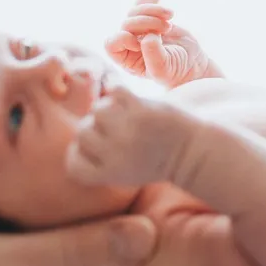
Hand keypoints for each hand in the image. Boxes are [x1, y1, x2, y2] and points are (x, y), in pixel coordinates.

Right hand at [67, 79, 196, 186]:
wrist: (192, 151)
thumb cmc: (156, 160)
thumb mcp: (126, 172)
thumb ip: (101, 160)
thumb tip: (77, 138)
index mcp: (110, 174)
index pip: (73, 165)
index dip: (78, 154)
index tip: (94, 149)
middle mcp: (115, 155)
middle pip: (81, 133)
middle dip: (94, 127)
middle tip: (114, 126)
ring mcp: (127, 132)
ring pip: (96, 110)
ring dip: (108, 107)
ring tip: (124, 113)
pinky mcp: (141, 111)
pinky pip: (114, 91)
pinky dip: (121, 91)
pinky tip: (131, 100)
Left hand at [107, 0, 219, 87]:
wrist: (192, 62)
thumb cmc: (176, 71)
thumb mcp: (165, 70)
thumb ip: (154, 57)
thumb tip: (147, 37)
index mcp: (126, 59)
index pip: (111, 44)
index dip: (125, 38)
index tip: (147, 41)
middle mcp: (129, 43)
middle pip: (125, 24)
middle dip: (146, 22)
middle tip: (167, 27)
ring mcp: (139, 30)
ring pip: (134, 11)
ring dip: (152, 10)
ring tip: (170, 15)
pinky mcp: (150, 19)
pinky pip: (142, 4)